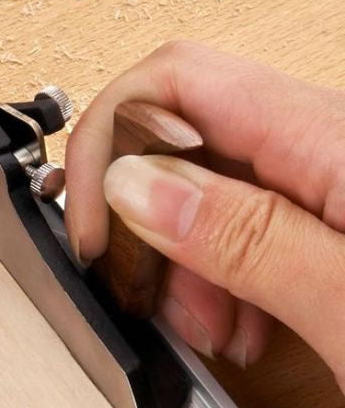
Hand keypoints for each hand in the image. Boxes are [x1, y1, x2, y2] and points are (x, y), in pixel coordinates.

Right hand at [65, 41, 344, 388]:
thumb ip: (242, 237)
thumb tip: (134, 187)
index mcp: (338, 141)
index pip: (177, 83)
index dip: (110, 143)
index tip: (88, 223)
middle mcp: (331, 147)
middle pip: (184, 137)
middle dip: (144, 219)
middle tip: (147, 293)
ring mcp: (330, 184)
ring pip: (206, 187)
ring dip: (180, 258)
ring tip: (206, 324)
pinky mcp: (329, 223)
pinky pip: (243, 225)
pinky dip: (218, 276)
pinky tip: (237, 324)